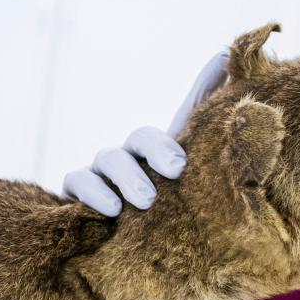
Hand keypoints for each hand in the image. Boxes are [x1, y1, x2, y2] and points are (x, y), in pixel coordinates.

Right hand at [62, 51, 229, 215]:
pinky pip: (76, 182)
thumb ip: (209, 118)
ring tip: (146, 201)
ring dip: (128, 178)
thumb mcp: (196, 167)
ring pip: (108, 158)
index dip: (188, 114)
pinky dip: (92, 193)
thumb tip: (224, 53)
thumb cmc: (172, 206)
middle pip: (140, 136)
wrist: (142, 246)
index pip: (183, 116)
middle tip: (177, 172)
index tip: (190, 154)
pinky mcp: (77, 195)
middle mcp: (133, 155)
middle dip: (157, 151)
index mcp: (166, 149)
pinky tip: (111, 210)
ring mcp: (103, 172)